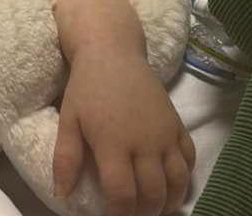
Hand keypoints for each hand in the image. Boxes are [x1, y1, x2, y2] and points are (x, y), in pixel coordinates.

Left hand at [53, 52, 194, 215]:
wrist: (113, 51)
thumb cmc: (86, 87)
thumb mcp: (67, 120)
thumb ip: (65, 159)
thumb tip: (62, 195)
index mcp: (114, 143)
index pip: (122, 194)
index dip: (120, 215)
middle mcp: (144, 142)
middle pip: (152, 193)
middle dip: (144, 213)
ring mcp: (165, 133)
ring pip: (177, 181)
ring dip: (169, 202)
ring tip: (157, 210)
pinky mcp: (178, 124)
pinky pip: (190, 158)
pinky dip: (185, 178)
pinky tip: (173, 186)